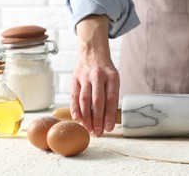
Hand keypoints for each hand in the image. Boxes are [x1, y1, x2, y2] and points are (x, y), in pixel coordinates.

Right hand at [70, 15, 119, 136]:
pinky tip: (77, 119)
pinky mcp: (74, 79)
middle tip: (98, 133)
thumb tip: (110, 120)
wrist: (93, 54)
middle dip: (98, 119)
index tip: (109, 128)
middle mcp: (98, 76)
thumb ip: (112, 96)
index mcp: (112, 77)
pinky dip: (75, 109)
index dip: (110, 115)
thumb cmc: (106, 72)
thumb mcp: (114, 80)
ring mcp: (85, 77)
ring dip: (86, 117)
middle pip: (98, 101)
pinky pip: (74, 96)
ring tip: (89, 129)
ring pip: (85, 100)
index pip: (111, 98)